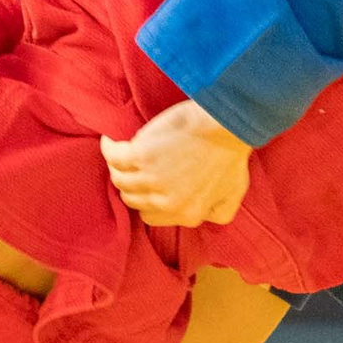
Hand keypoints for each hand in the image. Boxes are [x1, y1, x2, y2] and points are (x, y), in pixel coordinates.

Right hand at [101, 99, 252, 226]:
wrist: (226, 124)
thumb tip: (202, 218)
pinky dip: (110, 148)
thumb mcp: (233, 193)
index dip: (148, 199)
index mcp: (186, 214)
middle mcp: (166, 202)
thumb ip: (217, 213)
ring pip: (120, 180)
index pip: (150, 216)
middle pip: (132, 199)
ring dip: (117, 166)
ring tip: (121, 152)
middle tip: (134, 166)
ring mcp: (151, 179)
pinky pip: (114, 157)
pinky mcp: (141, 156)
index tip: (148, 184)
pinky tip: (110, 141)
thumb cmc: (232, 153)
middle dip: (132, 184)